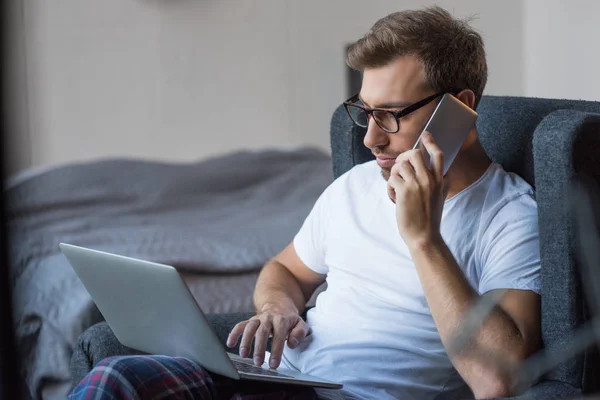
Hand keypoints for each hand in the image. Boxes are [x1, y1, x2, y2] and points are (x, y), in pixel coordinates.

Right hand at [226, 307, 309, 368]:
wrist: (279, 304)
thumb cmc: (290, 319)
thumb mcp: (300, 324)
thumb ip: (299, 333)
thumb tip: (292, 344)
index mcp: (282, 319)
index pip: (279, 335)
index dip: (277, 350)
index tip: (274, 364)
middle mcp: (268, 318)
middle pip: (262, 332)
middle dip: (259, 348)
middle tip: (258, 362)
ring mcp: (258, 318)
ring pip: (250, 327)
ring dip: (246, 341)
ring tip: (243, 355)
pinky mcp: (250, 320)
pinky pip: (240, 325)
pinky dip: (234, 333)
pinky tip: (230, 344)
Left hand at [387, 131, 446, 247]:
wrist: (424, 236)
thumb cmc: (430, 218)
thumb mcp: (441, 198)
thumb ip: (443, 184)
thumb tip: (445, 173)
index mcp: (440, 180)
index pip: (438, 154)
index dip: (430, 142)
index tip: (425, 135)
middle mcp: (430, 180)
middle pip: (415, 153)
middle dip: (403, 157)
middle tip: (400, 167)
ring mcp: (417, 185)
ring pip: (400, 165)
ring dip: (394, 175)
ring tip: (396, 187)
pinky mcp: (404, 192)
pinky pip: (391, 179)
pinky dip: (389, 187)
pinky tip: (394, 197)